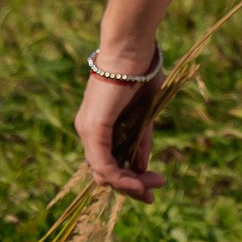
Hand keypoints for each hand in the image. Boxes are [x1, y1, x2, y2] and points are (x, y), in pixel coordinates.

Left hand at [77, 52, 165, 203]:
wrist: (132, 48)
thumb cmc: (141, 71)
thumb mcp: (144, 114)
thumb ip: (141, 141)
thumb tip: (142, 169)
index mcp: (98, 124)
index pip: (108, 162)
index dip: (129, 178)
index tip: (153, 184)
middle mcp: (87, 129)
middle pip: (104, 173)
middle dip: (131, 187)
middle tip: (154, 193)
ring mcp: (87, 130)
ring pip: (103, 174)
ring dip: (130, 184)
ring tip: (154, 185)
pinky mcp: (93, 129)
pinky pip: (104, 165)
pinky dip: (123, 178)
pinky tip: (141, 182)